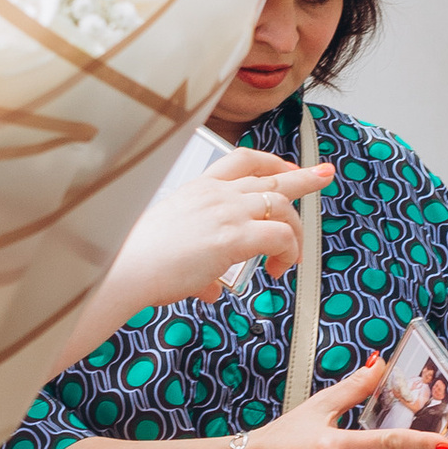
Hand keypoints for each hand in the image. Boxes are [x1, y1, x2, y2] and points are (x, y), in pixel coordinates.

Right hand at [97, 151, 336, 319]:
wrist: (122, 269)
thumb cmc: (138, 263)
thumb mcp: (173, 253)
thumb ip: (199, 269)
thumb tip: (211, 288)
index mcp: (198, 189)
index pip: (241, 160)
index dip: (270, 162)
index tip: (288, 167)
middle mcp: (215, 194)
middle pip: (271, 177)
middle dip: (303, 177)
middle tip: (325, 176)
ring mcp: (226, 212)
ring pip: (283, 207)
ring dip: (295, 234)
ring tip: (292, 261)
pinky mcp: (233, 237)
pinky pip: (281, 237)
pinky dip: (289, 253)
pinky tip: (278, 270)